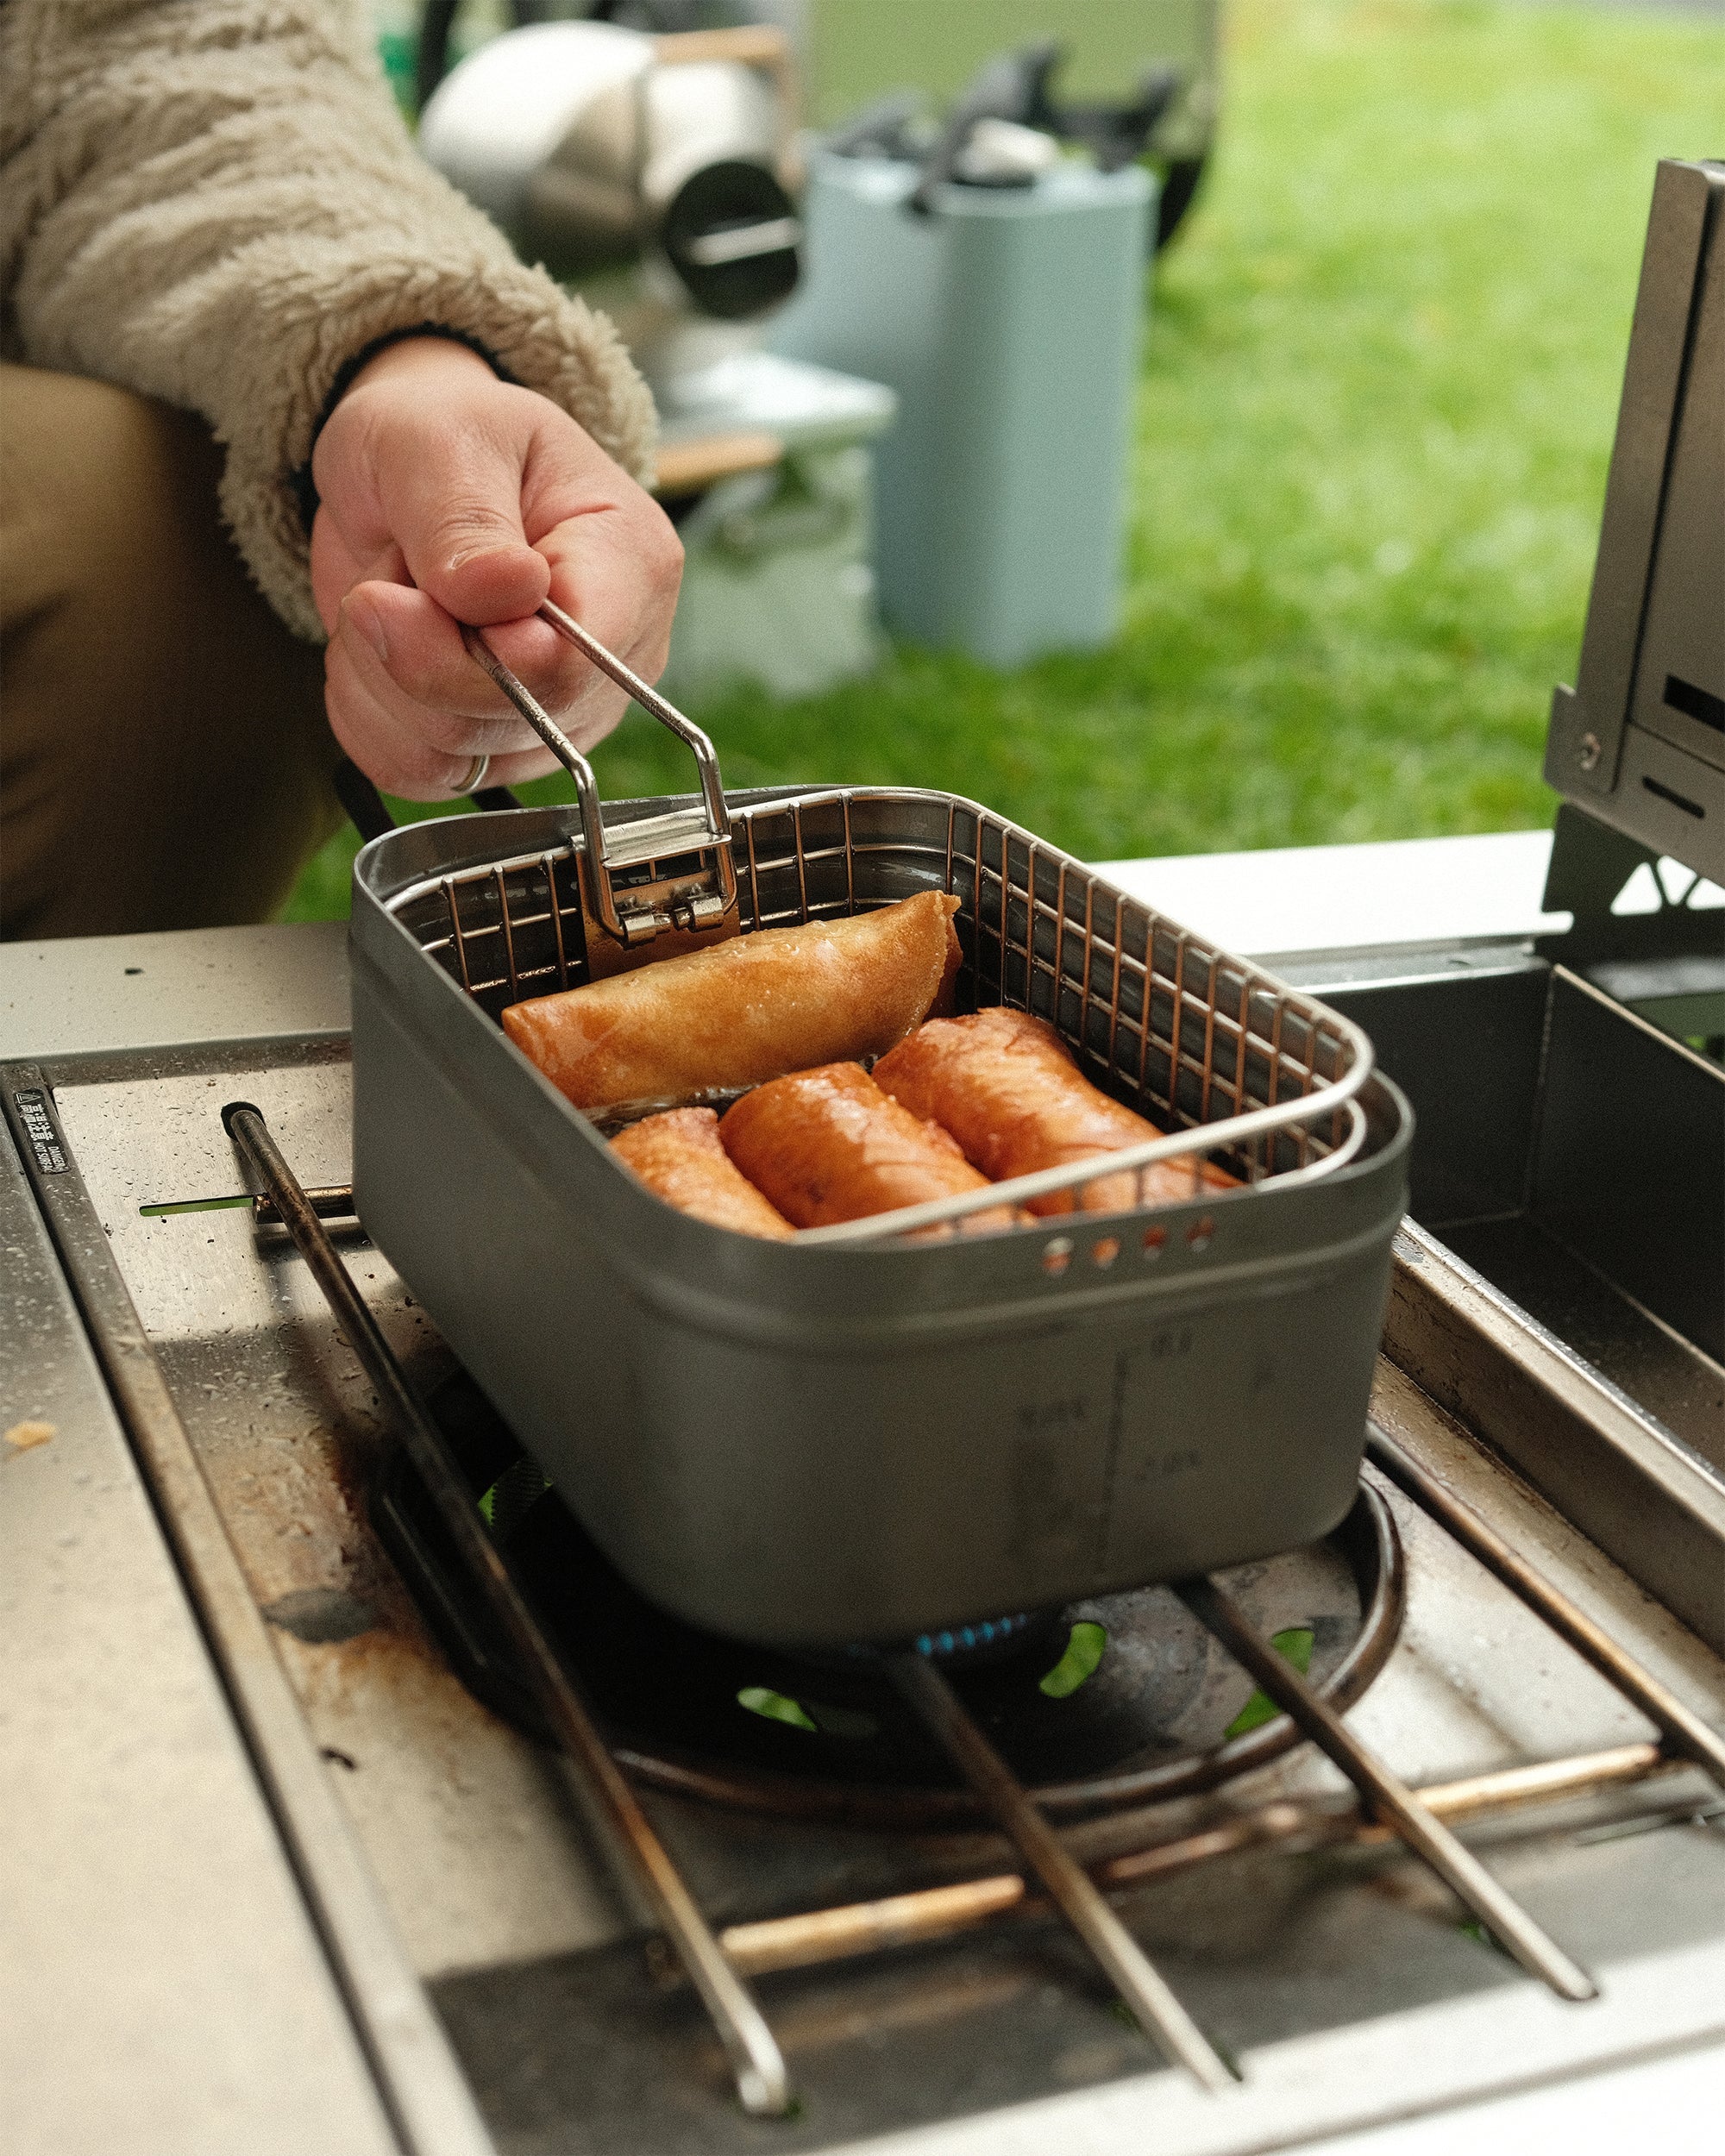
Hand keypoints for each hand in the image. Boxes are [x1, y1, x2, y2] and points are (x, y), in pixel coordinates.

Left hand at [309, 336, 680, 797]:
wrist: (414, 468)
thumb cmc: (443, 436)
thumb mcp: (439, 437)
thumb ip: (464, 518)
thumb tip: (503, 593)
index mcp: (631, 565)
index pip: (569, 666)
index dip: (468, 656)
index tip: (389, 594)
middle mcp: (617, 658)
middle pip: (507, 721)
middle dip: (408, 656)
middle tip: (384, 578)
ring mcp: (566, 714)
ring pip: (455, 758)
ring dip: (380, 682)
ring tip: (388, 601)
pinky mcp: (507, 748)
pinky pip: (421, 776)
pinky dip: (369, 718)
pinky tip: (375, 654)